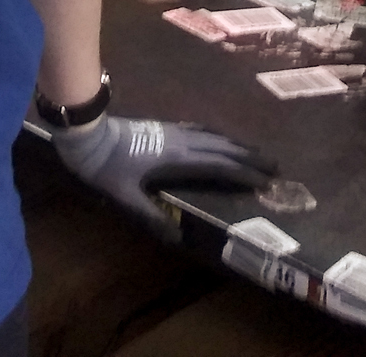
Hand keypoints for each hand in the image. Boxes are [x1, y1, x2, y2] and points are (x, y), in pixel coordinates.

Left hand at [50, 116, 274, 241]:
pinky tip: (220, 138)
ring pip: (214, 136)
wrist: (90, 135)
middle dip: (250, 158)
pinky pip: (201, 130)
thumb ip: (150, 215)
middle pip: (223, 148)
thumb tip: (176, 237)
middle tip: (275, 166)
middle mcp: (182, 141)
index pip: (218, 165)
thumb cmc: (106, 167)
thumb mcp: (125, 196)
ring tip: (256, 153)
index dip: (243, 172)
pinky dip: (218, 136)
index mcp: (177, 158)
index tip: (265, 179)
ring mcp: (174, 131)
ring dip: (237, 145)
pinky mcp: (166, 127)